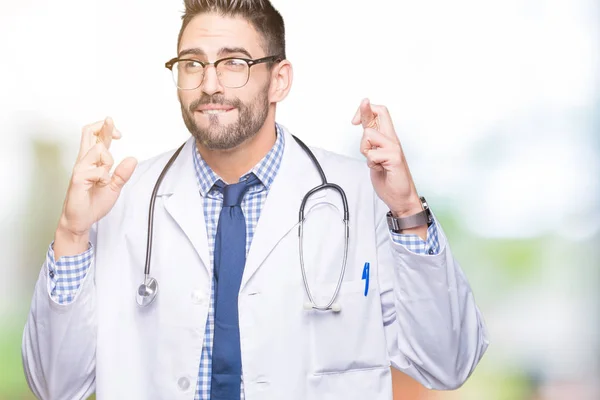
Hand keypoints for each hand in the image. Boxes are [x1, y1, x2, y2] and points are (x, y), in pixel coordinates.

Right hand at [54, 117, 136, 257]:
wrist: (82, 219)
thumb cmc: (94, 202)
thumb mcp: (114, 187)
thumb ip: (122, 173)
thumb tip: (132, 159)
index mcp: (92, 161)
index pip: (96, 137)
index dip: (106, 129)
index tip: (118, 133)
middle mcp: (84, 161)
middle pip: (88, 132)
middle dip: (103, 126)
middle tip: (113, 125)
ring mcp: (80, 168)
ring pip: (98, 149)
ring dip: (108, 161)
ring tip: (105, 178)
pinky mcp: (78, 178)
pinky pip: (97, 170)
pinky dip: (104, 177)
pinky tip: (100, 185)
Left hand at [352, 98, 421, 217]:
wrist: (400, 197)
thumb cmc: (389, 178)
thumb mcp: (375, 156)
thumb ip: (370, 142)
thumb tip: (362, 127)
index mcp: (387, 138)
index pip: (380, 114)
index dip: (366, 109)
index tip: (355, 119)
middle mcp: (392, 140)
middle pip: (381, 112)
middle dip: (364, 112)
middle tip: (354, 121)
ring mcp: (394, 148)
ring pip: (369, 134)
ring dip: (364, 149)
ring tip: (373, 161)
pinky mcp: (394, 158)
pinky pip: (372, 154)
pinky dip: (371, 163)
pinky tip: (379, 168)